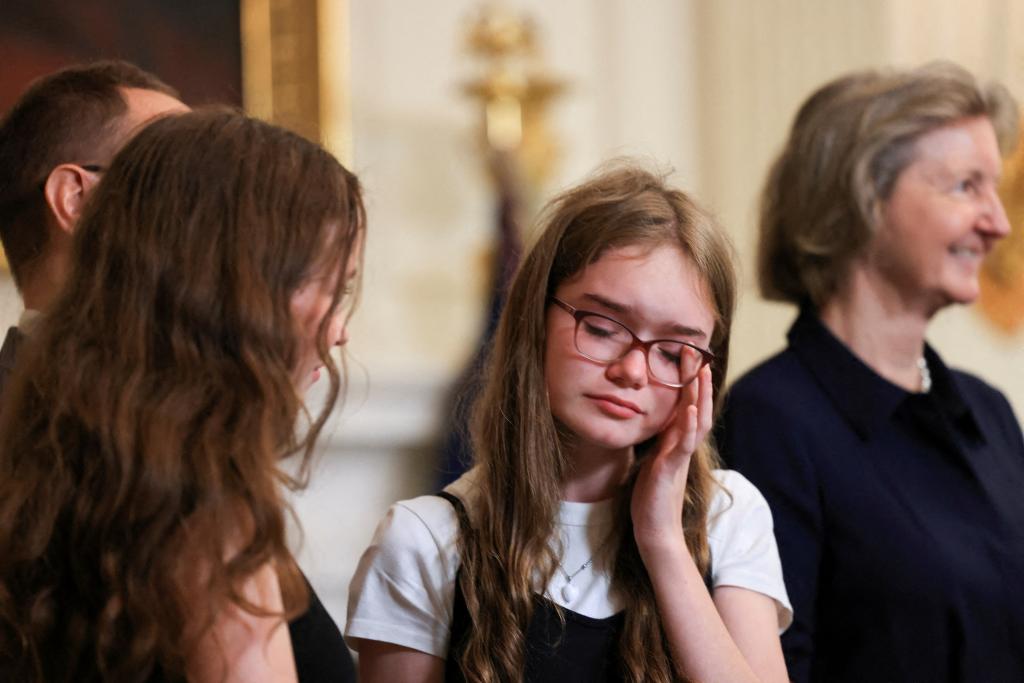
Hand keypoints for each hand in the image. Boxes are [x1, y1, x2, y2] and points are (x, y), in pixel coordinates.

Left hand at [631, 365, 713, 554]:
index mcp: (676, 444)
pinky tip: (687, 409)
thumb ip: (661, 444)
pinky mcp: (670, 471)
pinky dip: (685, 426)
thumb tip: (657, 425)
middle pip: (696, 408)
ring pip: (695, 422)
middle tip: (696, 353)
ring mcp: (679, 459)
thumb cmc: (651, 499)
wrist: (655, 532)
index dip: (690, 384)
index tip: (689, 359)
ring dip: (698, 397)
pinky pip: (682, 446)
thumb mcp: (654, 463)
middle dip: (697, 381)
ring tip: (700, 373)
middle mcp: (682, 448)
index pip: (688, 408)